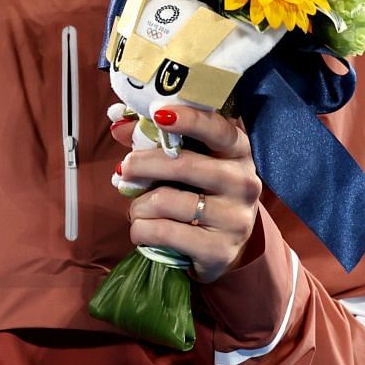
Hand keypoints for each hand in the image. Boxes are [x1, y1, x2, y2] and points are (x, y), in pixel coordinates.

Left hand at [110, 104, 260, 283]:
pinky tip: (142, 230)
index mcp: (238, 152)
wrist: (221, 247)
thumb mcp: (186, 164)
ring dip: (139, 205)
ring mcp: (235, 219)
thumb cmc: (198, 193)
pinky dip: (141, 230)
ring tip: (138, 208)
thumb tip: (120, 128)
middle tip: (125, 169)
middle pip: (184, 165)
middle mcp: (244, 183)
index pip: (218, 130)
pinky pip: (163, 232)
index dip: (190, 119)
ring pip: (166, 201)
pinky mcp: (219, 250)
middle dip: (144, 164)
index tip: (158, 113)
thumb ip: (157, 141)